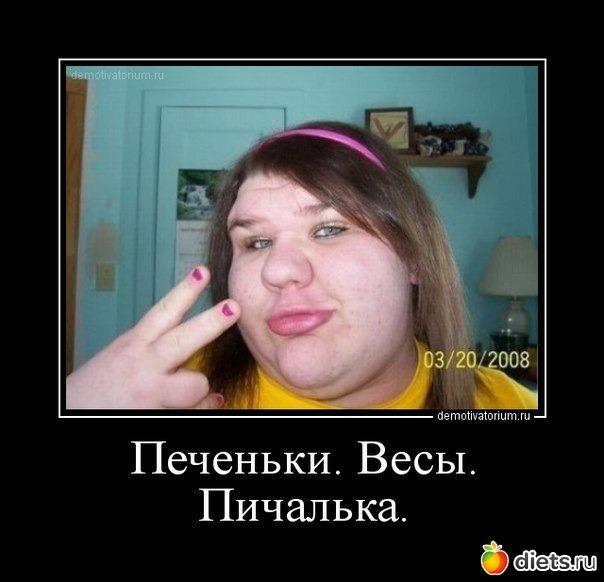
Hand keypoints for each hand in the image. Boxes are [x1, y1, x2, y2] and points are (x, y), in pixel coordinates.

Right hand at [66, 267, 239, 408]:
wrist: (72, 414)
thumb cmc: (101, 387)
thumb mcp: (124, 359)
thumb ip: (157, 353)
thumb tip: (194, 360)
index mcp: (135, 344)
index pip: (163, 312)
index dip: (185, 291)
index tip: (203, 271)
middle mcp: (143, 365)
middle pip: (183, 340)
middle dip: (211, 322)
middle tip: (234, 307)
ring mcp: (150, 392)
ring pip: (196, 384)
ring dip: (198, 388)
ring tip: (183, 394)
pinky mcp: (155, 415)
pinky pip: (193, 411)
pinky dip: (199, 409)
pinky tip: (198, 406)